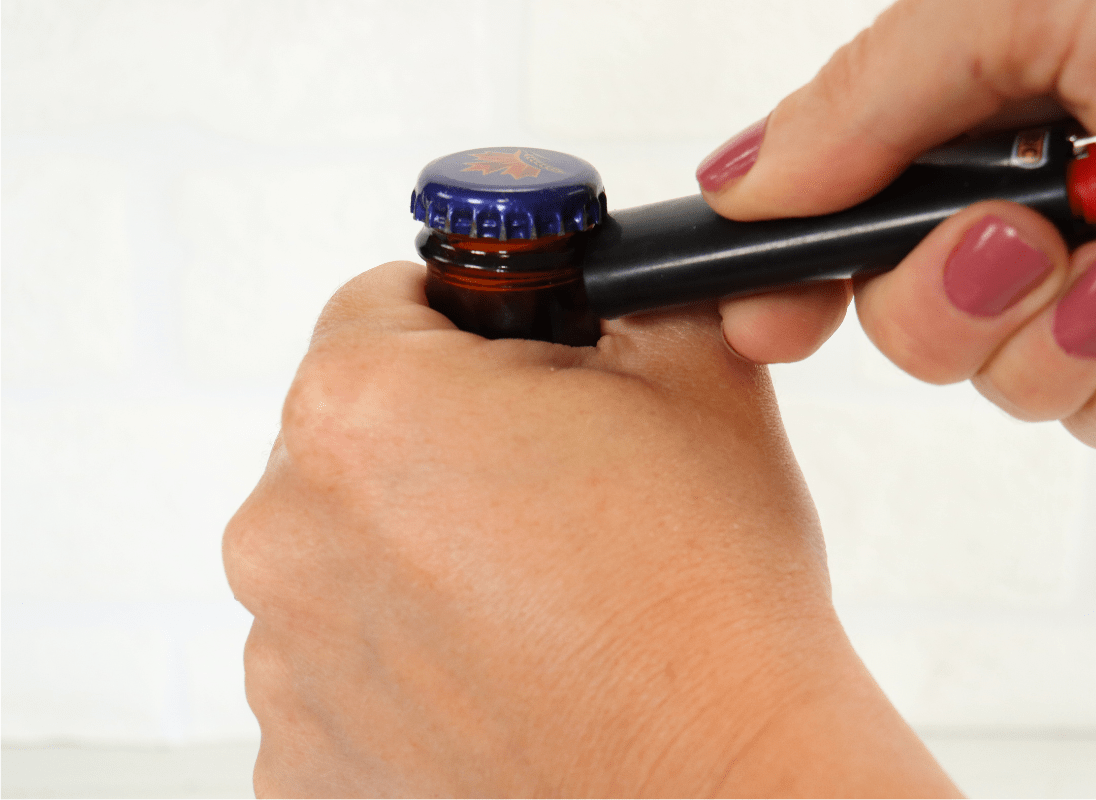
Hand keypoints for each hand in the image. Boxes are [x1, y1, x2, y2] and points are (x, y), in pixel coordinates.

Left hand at [224, 262, 957, 796]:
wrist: (725, 786)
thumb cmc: (708, 598)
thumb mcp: (693, 370)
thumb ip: (617, 283)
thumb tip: (586, 268)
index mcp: (359, 408)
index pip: (378, 303)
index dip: (461, 319)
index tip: (506, 358)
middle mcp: (285, 532)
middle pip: (350, 436)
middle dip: (439, 442)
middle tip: (544, 490)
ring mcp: (283, 663)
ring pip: (342, 554)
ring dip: (415, 557)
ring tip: (534, 597)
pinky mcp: (306, 762)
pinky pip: (341, 665)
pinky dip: (404, 658)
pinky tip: (500, 671)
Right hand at [698, 0, 1095, 452]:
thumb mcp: (1025, 5)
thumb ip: (864, 101)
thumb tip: (739, 179)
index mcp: (982, 105)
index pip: (835, 208)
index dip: (786, 271)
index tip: (766, 319)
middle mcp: (1032, 194)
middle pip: (899, 318)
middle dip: (941, 300)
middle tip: (1020, 238)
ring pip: (997, 382)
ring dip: (1052, 336)